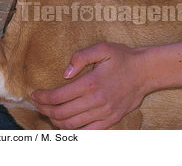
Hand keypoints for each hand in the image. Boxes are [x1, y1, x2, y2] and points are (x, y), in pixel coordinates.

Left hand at [31, 42, 148, 128]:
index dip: (42, 97)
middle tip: (38, 103)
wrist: (146, 71)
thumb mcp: (102, 48)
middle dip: (44, 109)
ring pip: (71, 125)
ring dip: (55, 120)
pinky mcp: (111, 120)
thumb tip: (65, 73)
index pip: (58, 96)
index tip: (35, 94)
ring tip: (49, 112)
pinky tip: (65, 123)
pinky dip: (73, 131)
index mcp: (91, 82)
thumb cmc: (123, 57)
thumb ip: (81, 56)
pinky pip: (87, 132)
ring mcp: (104, 113)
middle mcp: (96, 100)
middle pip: (61, 113)